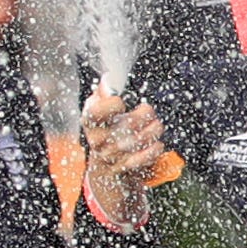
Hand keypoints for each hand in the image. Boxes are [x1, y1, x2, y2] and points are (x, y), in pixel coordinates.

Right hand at [78, 90, 161, 228]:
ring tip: (156, 125)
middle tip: (149, 110)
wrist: (105, 163)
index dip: (112, 105)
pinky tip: (157, 143)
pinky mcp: (123, 168)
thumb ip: (104, 92)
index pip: (96, 113)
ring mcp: (110, 156)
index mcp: (90, 121)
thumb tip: (110, 79)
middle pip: (126, 126)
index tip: (122, 102)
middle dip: (144, 115)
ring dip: (153, 130)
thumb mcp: (100, 107)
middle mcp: (97, 140)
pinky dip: (155, 149)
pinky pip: (144, 158)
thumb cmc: (105, 127)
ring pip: (138, 141)